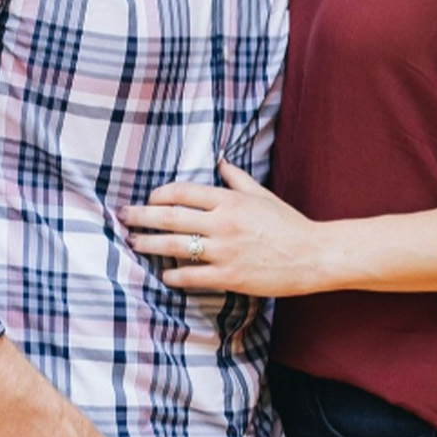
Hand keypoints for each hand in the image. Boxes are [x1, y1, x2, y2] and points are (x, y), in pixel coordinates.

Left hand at [123, 161, 333, 296]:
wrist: (313, 255)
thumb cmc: (288, 223)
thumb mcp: (262, 195)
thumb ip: (237, 178)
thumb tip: (220, 161)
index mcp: (230, 200)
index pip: (183, 192)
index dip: (159, 194)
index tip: (149, 198)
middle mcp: (223, 223)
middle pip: (171, 217)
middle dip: (142, 217)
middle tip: (123, 217)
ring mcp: (225, 251)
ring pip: (176, 247)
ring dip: (150, 244)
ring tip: (134, 243)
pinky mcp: (230, 276)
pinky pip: (192, 276)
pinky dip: (173, 275)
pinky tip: (163, 274)